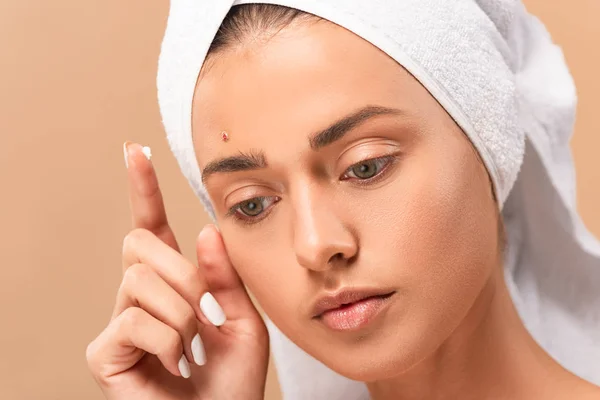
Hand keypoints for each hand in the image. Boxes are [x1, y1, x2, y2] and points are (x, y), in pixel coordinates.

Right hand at [86, 142, 268, 399]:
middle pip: (139, 245)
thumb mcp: (243, 321)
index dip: (144, 190)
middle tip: (203, 313)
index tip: (135, 151)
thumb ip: (226, 279)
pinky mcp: (105, 353)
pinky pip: (136, 319)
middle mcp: (139, 298)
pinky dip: (169, 341)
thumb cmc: (233, 383)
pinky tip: (176, 364)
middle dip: (183, 274)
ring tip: (192, 348)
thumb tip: (204, 231)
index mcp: (173, 285)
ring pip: (141, 279)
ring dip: (183, 314)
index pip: (152, 228)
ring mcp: (119, 325)